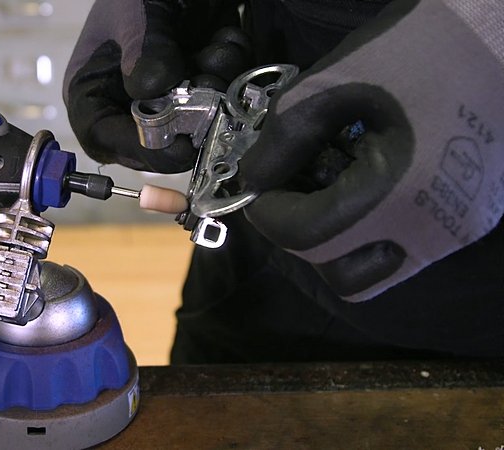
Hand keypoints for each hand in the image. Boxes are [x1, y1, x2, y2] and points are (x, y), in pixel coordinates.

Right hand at [63, 0, 251, 172]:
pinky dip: (233, 71)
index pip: (103, 137)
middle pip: (155, 140)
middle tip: (209, 84)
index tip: (180, 145)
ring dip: (217, 87)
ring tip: (217, 45)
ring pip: (196, 123)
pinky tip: (225, 38)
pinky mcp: (198, 86)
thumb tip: (154, 90)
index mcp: (92, 87)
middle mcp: (125, 99)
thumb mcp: (136, 10)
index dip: (141, 148)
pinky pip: (222, 100)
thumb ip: (144, 49)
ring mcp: (165, 95)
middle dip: (190, 117)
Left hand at [240, 0, 503, 300]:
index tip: (258, 183)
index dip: (269, 215)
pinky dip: (370, 228)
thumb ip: (286, 134)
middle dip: (303, 239)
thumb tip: (254, 179)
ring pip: (377, 271)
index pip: (309, 240)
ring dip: (338, 242)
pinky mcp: (471, 219)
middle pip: (343, 277)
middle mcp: (435, 229)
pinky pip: (404, 247)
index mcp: (403, 194)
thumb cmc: (426, 44)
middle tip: (291, 191)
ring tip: (328, 185)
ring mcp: (459, 230)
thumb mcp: (340, 79)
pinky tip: (364, 177)